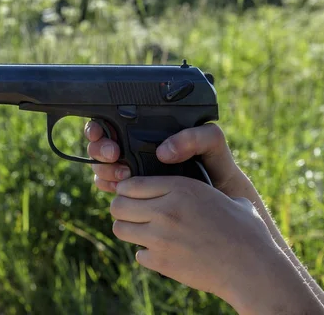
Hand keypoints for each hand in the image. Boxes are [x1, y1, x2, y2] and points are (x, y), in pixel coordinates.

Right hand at [84, 122, 249, 196]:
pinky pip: (108, 187)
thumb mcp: (212, 146)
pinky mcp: (132, 194)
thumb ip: (197, 137)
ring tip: (124, 175)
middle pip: (102, 143)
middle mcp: (136, 149)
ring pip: (102, 165)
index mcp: (152, 131)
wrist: (224, 203)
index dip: (101, 125)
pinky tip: (118, 188)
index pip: (116, 121)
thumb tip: (164, 151)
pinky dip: (107, 186)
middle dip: (100, 148)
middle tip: (114, 154)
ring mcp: (131, 171)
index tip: (104, 132)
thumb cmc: (219, 169)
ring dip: (104, 168)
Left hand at [110, 176, 323, 313]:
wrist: (253, 268)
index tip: (131, 195)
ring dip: (130, 230)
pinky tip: (162, 253)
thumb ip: (198, 190)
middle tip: (133, 215)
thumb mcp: (224, 197)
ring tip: (143, 233)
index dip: (127, 189)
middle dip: (122, 209)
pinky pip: (138, 254)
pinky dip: (147, 255)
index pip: (130, 183)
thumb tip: (192, 189)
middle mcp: (165, 210)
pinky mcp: (160, 261)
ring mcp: (160, 237)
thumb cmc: (245, 231)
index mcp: (180, 188)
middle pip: (118, 205)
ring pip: (120, 228)